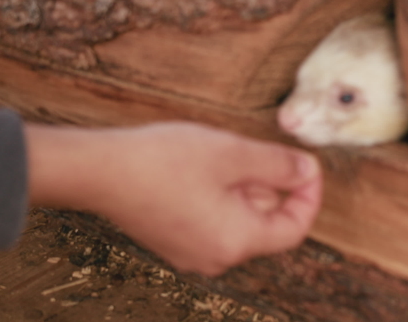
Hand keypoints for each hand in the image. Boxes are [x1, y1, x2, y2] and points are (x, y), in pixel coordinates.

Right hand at [25, 122, 321, 275]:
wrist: (98, 171)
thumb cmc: (163, 161)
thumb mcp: (232, 154)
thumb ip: (277, 165)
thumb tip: (308, 172)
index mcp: (236, 242)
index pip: (293, 229)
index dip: (308, 197)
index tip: (307, 166)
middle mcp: (216, 258)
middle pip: (265, 226)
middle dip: (271, 187)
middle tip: (257, 150)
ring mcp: (191, 253)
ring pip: (238, 221)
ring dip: (244, 188)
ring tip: (224, 154)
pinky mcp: (172, 241)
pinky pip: (212, 222)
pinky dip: (220, 196)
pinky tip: (202, 167)